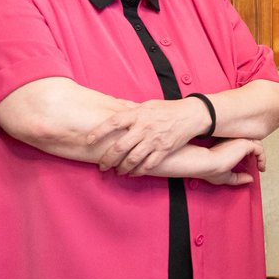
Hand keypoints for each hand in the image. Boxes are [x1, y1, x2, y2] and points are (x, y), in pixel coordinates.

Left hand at [88, 97, 211, 174]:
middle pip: (120, 147)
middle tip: (102, 166)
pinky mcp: (164, 150)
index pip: (113, 122)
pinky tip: (132, 173)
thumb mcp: (146, 104)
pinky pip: (149, 165)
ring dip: (122, 168)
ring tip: (117, 171)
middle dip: (108, 159)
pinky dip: (138, 171)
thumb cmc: (167, 109)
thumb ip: (129, 107)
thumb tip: (111, 104)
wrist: (191, 115)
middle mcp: (144, 128)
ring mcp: (154, 140)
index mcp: (138, 114)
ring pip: (133, 159)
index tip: (88, 140)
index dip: (99, 132)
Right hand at [194, 139, 264, 185]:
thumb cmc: (210, 170)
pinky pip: (259, 149)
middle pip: (251, 142)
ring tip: (261, 166)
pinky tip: (261, 167)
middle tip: (259, 164)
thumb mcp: (226, 176)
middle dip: (257, 152)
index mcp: (226, 144)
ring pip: (257, 144)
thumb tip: (250, 179)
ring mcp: (239, 140)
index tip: (253, 164)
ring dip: (261, 155)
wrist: (207, 164)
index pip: (242, 144)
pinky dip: (262, 158)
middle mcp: (233, 140)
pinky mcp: (244, 143)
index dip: (249, 153)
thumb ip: (238, 177)